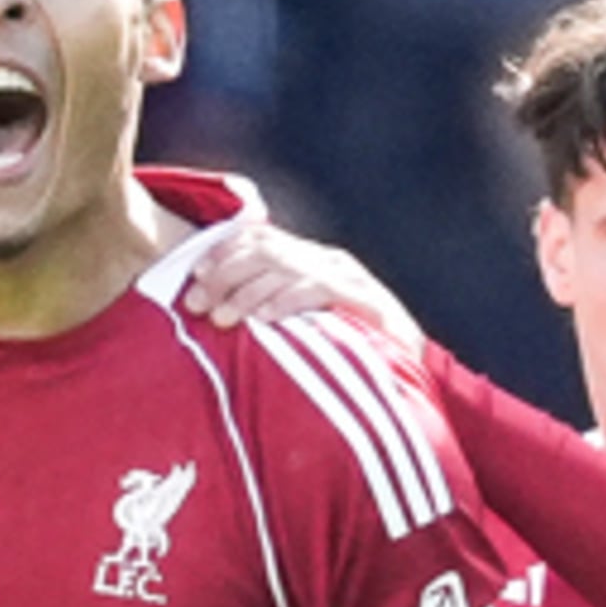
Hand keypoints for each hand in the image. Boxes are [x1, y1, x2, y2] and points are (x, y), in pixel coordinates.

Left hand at [180, 225, 426, 349]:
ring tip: (222, 317)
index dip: (224, 252)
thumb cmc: (352, 352)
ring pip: (287, 269)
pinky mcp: (363, 299)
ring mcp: (347, 277)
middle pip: (267, 251)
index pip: (261, 239)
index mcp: (313, 260)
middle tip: (195, 303)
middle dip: (226, 274)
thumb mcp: (306, 325)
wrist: (411, 366)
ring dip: (248, 292)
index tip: (193, 274)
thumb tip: (220, 313)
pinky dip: (287, 302)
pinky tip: (264, 319)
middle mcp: (328, 260)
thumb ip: (273, 309)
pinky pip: (318, 290)